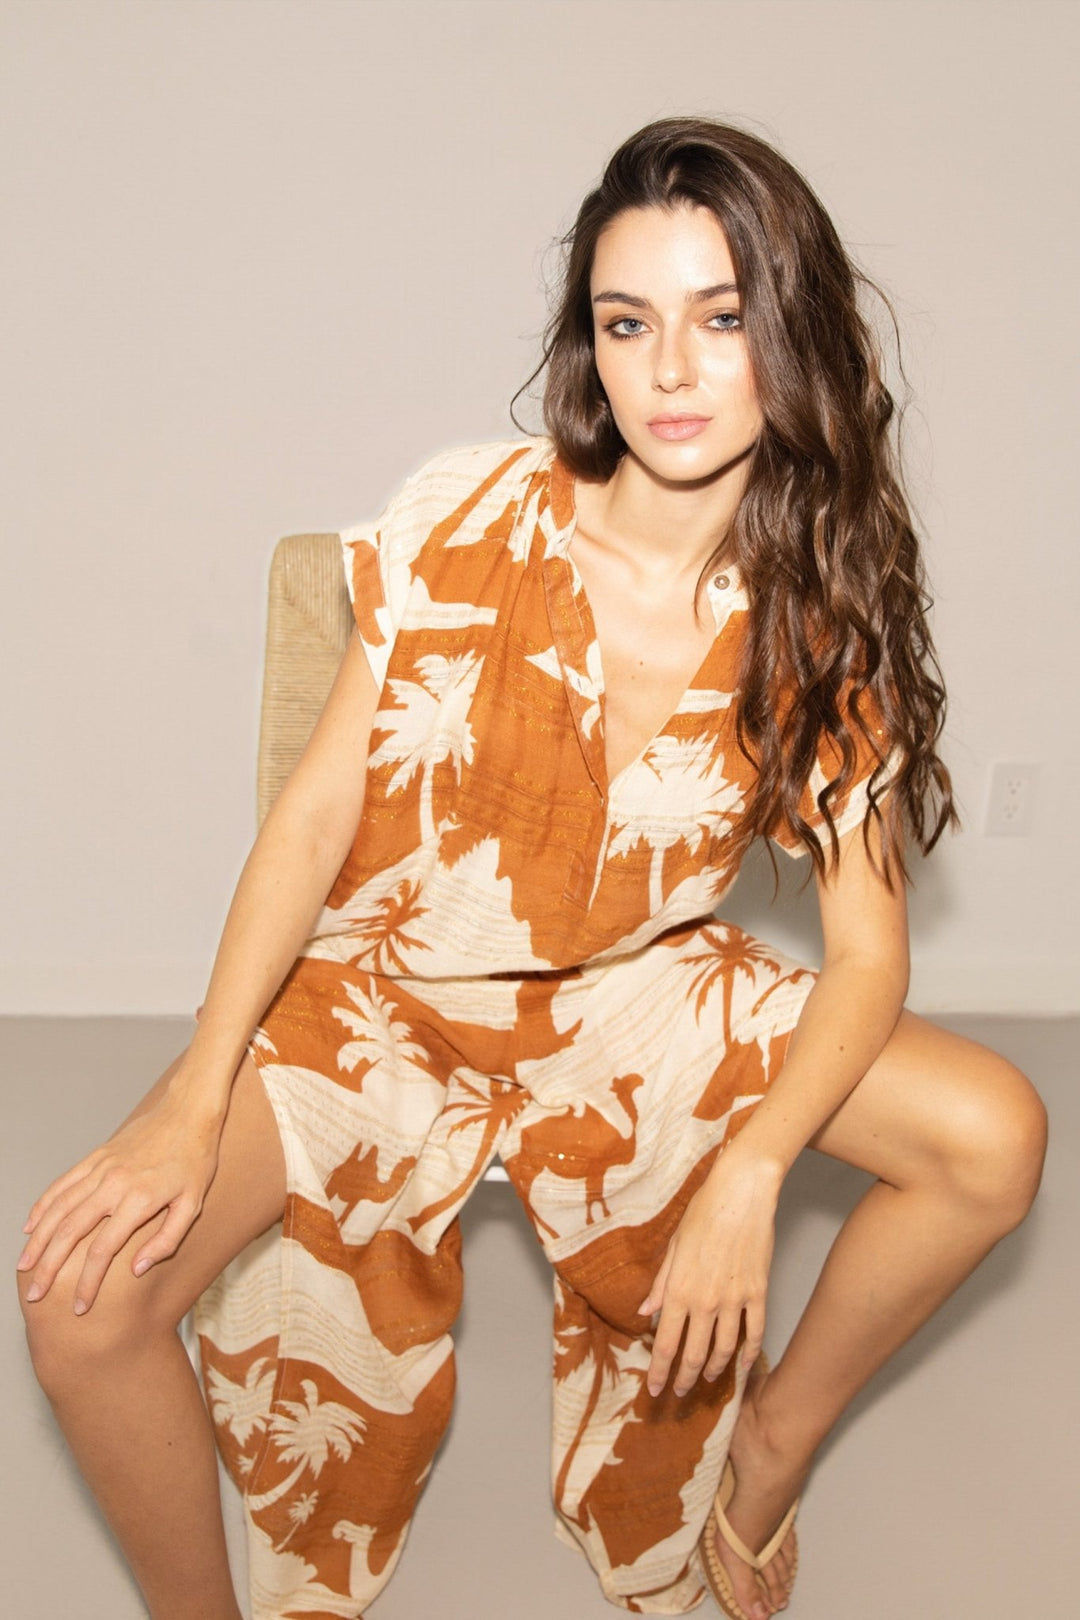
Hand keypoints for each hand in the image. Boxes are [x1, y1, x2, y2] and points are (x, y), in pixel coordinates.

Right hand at [16, 1084, 223, 1314]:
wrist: (188, 1112)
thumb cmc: (195, 1161)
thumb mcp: (193, 1205)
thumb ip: (166, 1241)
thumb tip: (136, 1270)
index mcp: (139, 1200)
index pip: (103, 1250)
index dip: (88, 1282)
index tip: (79, 1306)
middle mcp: (113, 1184)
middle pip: (70, 1232)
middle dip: (49, 1267)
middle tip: (35, 1295)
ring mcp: (101, 1168)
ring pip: (59, 1208)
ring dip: (39, 1239)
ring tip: (24, 1266)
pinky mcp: (95, 1156)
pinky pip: (62, 1183)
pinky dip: (43, 1205)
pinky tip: (31, 1225)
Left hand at [637, 1147, 780, 1397]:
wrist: (741, 1193)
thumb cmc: (703, 1212)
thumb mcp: (673, 1246)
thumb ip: (661, 1283)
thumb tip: (645, 1310)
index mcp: (679, 1289)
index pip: (666, 1344)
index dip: (660, 1372)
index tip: (655, 1391)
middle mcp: (705, 1300)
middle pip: (693, 1354)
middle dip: (684, 1379)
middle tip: (679, 1394)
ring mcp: (735, 1299)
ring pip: (724, 1350)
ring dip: (714, 1370)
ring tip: (707, 1380)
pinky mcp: (758, 1293)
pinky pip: (755, 1333)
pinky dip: (749, 1354)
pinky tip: (743, 1365)